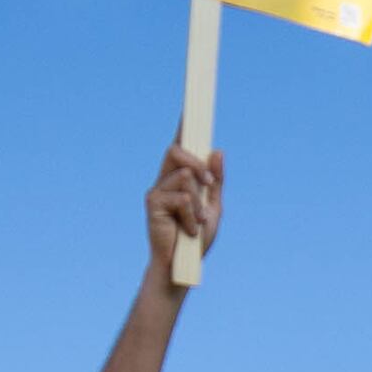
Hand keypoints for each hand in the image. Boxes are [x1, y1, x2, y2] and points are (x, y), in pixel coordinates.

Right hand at [144, 139, 222, 278]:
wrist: (182, 267)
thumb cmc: (196, 239)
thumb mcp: (214, 207)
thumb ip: (216, 181)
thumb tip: (218, 150)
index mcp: (180, 177)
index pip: (182, 145)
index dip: (184, 125)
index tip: (190, 104)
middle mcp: (165, 179)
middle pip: (178, 150)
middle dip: (198, 165)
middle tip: (209, 185)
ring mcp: (157, 190)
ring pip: (184, 176)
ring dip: (198, 202)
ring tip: (197, 222)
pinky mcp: (152, 203)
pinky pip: (181, 195)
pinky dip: (192, 214)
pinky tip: (189, 230)